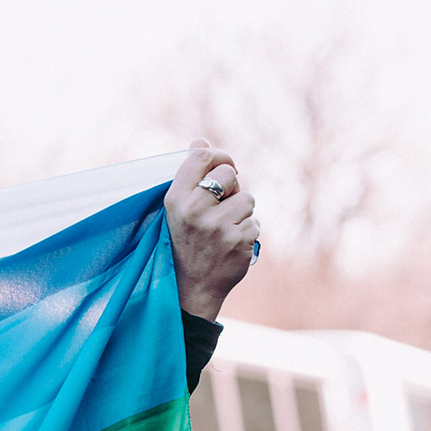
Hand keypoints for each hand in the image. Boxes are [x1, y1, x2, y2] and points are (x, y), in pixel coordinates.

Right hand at [165, 137, 259, 320]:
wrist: (189, 289)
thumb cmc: (184, 243)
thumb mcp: (178, 209)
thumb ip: (190, 174)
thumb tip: (200, 141)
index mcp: (176, 199)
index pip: (202, 156)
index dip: (219, 156)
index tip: (224, 167)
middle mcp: (194, 210)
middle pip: (230, 173)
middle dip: (232, 187)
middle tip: (221, 207)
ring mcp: (217, 227)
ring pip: (247, 198)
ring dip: (241, 212)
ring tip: (223, 230)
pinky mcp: (238, 241)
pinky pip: (255, 222)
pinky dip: (247, 232)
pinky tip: (230, 246)